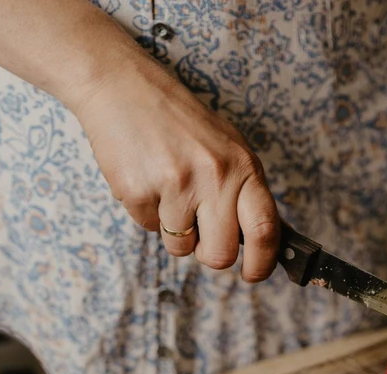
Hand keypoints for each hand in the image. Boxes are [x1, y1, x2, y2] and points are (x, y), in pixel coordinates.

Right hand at [71, 56, 278, 281]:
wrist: (122, 86)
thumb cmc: (177, 121)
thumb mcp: (225, 147)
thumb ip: (242, 191)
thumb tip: (259, 244)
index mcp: (242, 166)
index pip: (265, 230)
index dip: (261, 263)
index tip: (252, 274)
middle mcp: (215, 176)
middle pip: (219, 255)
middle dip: (207, 253)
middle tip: (199, 233)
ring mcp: (176, 184)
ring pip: (181, 247)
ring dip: (173, 230)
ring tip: (167, 189)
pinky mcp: (140, 191)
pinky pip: (149, 228)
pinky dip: (146, 211)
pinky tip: (145, 177)